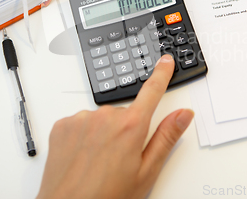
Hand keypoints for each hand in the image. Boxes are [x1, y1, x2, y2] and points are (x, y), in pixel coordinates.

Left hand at [36, 54, 193, 198]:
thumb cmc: (107, 196)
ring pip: (101, 118)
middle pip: (125, 113)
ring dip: (103, 133)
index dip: (161, 74)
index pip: (152, 91)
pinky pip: (81, 123)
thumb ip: (166, 138)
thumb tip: (183, 115)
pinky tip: (83, 156)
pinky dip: (83, 136)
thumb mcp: (146, 171)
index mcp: (131, 127)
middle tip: (119, 158)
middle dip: (125, 130)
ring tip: (98, 161)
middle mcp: (106, 116)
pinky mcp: (63, 124)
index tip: (165, 61)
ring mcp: (82, 119)